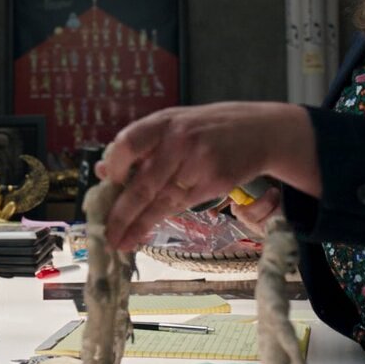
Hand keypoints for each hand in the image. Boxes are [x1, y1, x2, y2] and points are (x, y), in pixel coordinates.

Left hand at [95, 102, 317, 248]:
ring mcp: (199, 162)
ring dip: (138, 225)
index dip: (114, 165)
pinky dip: (161, 219)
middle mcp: (180, 140)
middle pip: (143, 183)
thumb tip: (103, 170)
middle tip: (106, 234)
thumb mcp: (175, 124)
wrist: (261, 131)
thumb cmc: (209, 128)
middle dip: (121, 213)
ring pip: (161, 201)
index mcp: (165, 121)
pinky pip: (181, 204)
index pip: (128, 142)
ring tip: (122, 242)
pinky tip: (145, 231)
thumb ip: (142, 145)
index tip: (108, 183)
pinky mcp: (215, 182)